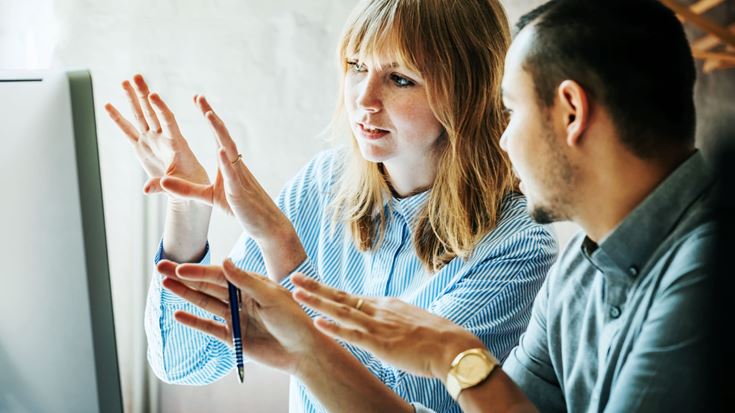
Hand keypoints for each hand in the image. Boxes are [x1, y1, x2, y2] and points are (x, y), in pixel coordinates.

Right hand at [104, 74, 209, 197]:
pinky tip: (108, 105)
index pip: (168, 121)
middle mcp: (162, 138)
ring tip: (124, 81)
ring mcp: (151, 140)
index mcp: (176, 143)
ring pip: (140, 116)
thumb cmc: (190, 185)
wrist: (188, 188)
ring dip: (132, 100)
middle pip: (152, 112)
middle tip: (136, 76)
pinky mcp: (142, 147)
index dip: (161, 108)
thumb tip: (145, 190)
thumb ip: (163, 186)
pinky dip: (118, 119)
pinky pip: (127, 131)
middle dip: (144, 95)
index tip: (153, 95)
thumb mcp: (181, 187)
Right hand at [157, 259, 326, 374]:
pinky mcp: (233, 337)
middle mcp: (240, 298)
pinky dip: (193, 321)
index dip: (199, 271)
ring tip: (165, 284)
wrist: (303, 350)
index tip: (180, 267)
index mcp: (251, 284)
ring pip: (205, 303)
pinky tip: (178, 314)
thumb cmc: (294, 319)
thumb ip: (246, 281)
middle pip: (207, 285)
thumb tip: (225, 261)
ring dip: (185, 294)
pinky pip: (209, 327)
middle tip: (160, 266)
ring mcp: (235, 317)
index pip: (219, 275)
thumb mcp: (271, 297)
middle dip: (184, 277)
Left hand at [160, 95, 293, 242]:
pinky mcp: (239, 192)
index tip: (198, 100)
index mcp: (228, 163)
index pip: (217, 135)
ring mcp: (238, 176)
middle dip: (211, 115)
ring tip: (209, 114)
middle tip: (199, 97)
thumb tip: (164, 181)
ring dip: (219, 131)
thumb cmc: (240, 208)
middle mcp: (234, 164)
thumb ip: (187, 189)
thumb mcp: (208, 197)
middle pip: (222, 135)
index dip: (208, 117)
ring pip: (229, 149)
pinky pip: (232, 174)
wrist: (265, 224)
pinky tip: (221, 150)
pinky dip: (226, 162)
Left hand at [291, 274, 485, 380]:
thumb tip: (386, 327)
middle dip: (315, 287)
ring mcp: (379, 326)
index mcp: (386, 305)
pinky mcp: (382, 344)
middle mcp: (379, 310)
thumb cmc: (437, 338)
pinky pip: (353, 335)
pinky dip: (334, 329)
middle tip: (293, 277)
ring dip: (317, 302)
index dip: (328, 291)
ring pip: (341, 311)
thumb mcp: (411, 322)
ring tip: (296, 294)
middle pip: (340, 296)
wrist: (454, 347)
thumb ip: (394, 322)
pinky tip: (317, 322)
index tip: (310, 284)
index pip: (351, 297)